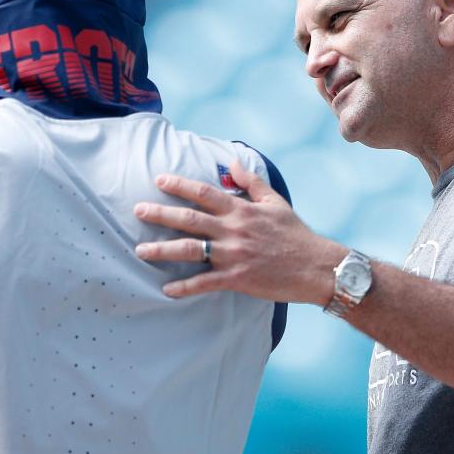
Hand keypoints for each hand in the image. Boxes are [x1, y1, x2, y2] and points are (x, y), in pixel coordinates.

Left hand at [134, 159, 340, 302]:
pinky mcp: (237, 279)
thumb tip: (232, 163)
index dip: (180, 185)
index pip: (204, 192)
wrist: (316, 267)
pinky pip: (204, 283)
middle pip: (189, 219)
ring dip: (163, 251)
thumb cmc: (295, 234)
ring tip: (140, 251)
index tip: (159, 180)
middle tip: (137, 211)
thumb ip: (251, 182)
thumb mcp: (275, 202)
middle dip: (160, 214)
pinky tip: (167, 290)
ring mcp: (233, 255)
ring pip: (190, 250)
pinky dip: (184, 287)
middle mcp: (233, 230)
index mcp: (241, 210)